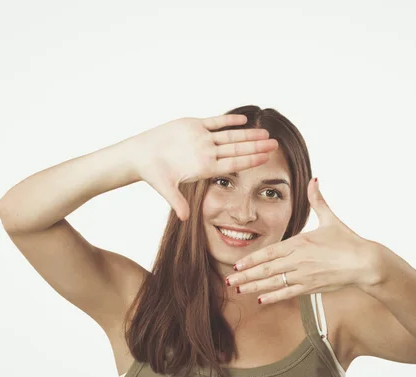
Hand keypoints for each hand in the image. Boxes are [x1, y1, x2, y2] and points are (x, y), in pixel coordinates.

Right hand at [133, 115, 278, 220]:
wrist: (140, 155)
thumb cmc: (153, 173)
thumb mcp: (166, 187)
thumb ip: (176, 201)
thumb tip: (184, 219)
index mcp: (205, 167)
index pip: (233, 163)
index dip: (250, 161)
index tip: (266, 159)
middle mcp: (207, 152)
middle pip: (237, 149)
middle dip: (256, 147)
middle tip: (275, 144)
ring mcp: (202, 139)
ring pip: (230, 135)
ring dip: (247, 133)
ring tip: (265, 132)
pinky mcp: (193, 125)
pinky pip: (215, 122)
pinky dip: (228, 120)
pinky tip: (244, 119)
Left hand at [225, 178, 381, 303]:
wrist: (365, 263)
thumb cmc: (348, 241)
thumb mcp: (330, 218)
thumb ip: (317, 200)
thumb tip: (315, 179)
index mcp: (300, 243)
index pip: (269, 252)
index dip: (251, 259)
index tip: (236, 264)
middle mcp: (299, 260)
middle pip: (267, 269)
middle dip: (247, 275)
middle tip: (229, 280)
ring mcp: (304, 275)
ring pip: (274, 283)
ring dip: (255, 287)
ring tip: (239, 290)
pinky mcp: (312, 287)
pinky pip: (288, 293)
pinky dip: (274, 297)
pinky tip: (261, 300)